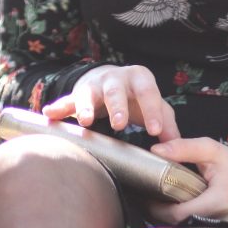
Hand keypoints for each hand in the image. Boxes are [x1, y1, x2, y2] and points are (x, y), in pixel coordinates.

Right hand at [42, 65, 179, 141]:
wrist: (110, 79)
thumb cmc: (137, 96)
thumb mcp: (155, 105)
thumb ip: (167, 125)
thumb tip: (178, 149)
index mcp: (139, 78)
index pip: (148, 92)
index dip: (152, 110)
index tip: (155, 132)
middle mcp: (115, 78)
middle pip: (116, 90)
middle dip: (117, 106)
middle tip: (119, 125)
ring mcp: (93, 85)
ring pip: (88, 94)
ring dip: (86, 107)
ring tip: (85, 121)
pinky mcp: (76, 95)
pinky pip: (66, 101)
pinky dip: (58, 108)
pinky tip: (49, 115)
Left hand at [147, 137, 227, 225]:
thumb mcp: (213, 150)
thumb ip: (183, 148)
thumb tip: (155, 151)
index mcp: (218, 201)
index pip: (178, 213)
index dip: (157, 207)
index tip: (145, 195)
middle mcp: (220, 221)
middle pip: (178, 226)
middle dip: (159, 214)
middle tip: (146, 198)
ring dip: (169, 219)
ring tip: (156, 202)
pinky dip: (182, 222)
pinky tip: (174, 209)